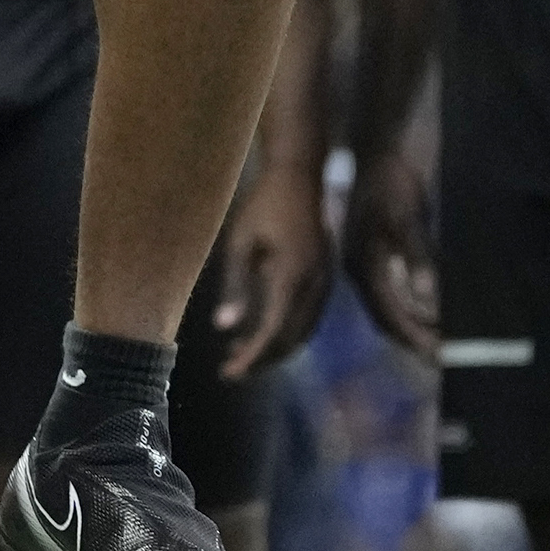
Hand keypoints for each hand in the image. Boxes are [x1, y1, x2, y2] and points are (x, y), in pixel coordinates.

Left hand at [214, 159, 334, 378]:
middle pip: (291, 339)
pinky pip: (309, 316)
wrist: (299, 176)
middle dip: (261, 358)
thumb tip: (224, 327)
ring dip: (274, 347)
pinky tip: (262, 328)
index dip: (251, 358)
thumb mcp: (240, 243)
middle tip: (230, 369)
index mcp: (292, 277)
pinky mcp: (325, 276)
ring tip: (241, 351)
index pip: (272, 333)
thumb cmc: (263, 205)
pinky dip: (287, 330)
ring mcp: (324, 281)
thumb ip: (234, 286)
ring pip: (303, 331)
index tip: (229, 373)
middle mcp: (315, 285)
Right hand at [348, 145, 439, 359]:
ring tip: (444, 341)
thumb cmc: (392, 182)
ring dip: (416, 326)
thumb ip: (418, 256)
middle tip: (449, 357)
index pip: (391, 316)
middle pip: (389, 319)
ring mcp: (369, 265)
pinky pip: (395, 292)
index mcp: (364, 267)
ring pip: (392, 308)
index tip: (443, 357)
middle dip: (417, 339)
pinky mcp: (379, 256)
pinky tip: (433, 310)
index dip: (417, 338)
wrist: (378, 149)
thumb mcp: (407, 216)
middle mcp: (363, 272)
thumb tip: (429, 298)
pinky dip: (415, 307)